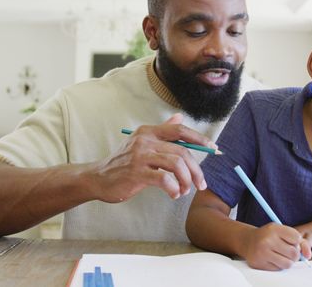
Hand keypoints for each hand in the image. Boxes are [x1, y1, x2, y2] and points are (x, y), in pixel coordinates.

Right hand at [91, 113, 213, 201]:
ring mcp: (140, 156)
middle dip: (196, 169)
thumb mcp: (142, 143)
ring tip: (185, 190)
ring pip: (176, 164)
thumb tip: (179, 118)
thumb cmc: (123, 163)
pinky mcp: (136, 173)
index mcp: (149, 131)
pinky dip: (174, 188)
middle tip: (201, 183)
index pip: (180, 131)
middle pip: (182, 151)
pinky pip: (164, 179)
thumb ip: (162, 132)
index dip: (200, 139)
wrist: (98, 178)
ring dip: (186, 180)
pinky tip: (174, 194)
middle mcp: (145, 140)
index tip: (213, 149)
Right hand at [241, 223, 304, 270]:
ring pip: (288, 263)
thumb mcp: (282, 231)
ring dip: (288, 261)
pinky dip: (278, 265)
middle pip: (294, 253)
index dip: (296, 242)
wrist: (248, 241)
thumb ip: (299, 241)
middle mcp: (267, 240)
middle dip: (294, 254)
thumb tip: (308, 255)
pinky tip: (272, 259)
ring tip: (281, 255)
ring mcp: (262, 252)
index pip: (297, 238)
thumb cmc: (269, 236)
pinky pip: (278, 269)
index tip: (290, 241)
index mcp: (274, 228)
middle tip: (287, 250)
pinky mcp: (259, 263)